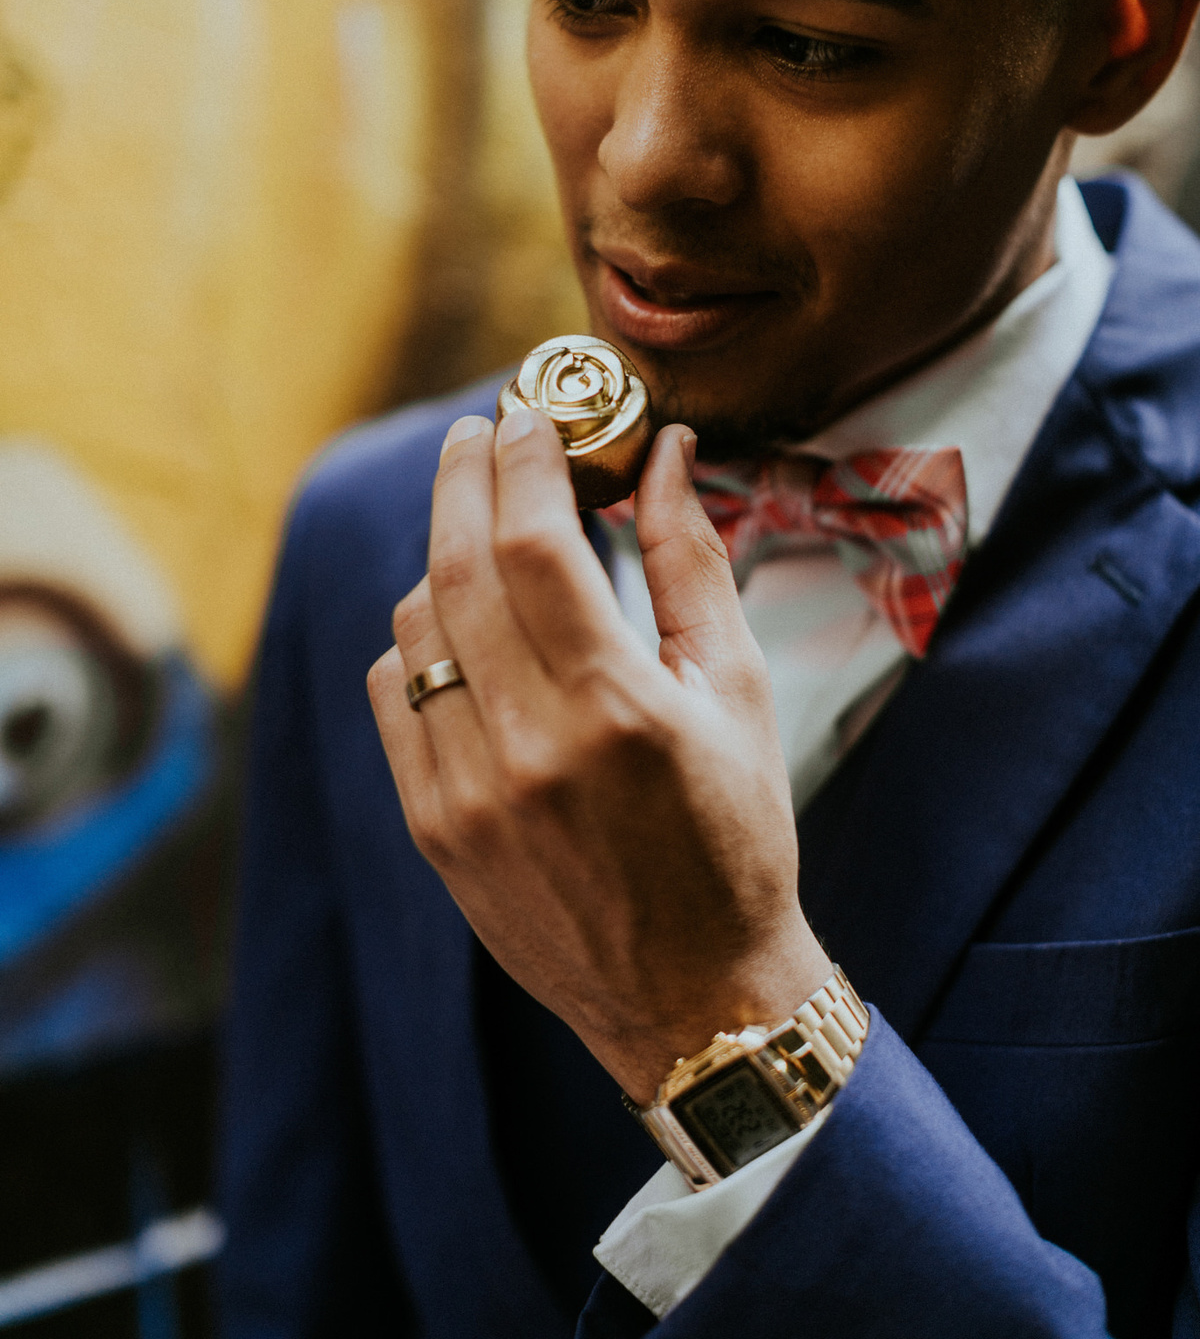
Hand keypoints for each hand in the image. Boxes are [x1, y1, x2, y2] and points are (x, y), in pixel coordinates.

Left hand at [367, 407, 830, 1103]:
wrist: (694, 998)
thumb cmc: (737, 837)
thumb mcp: (742, 693)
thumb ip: (693, 562)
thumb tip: (670, 452)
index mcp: (619, 708)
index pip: (536, 543)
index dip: (523, 459)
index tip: (527, 411)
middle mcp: (529, 746)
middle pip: (459, 567)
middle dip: (465, 478)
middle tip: (480, 431)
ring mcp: (467, 792)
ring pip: (418, 625)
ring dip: (445, 557)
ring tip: (485, 532)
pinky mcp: (433, 827)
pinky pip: (396, 693)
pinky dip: (422, 639)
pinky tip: (463, 627)